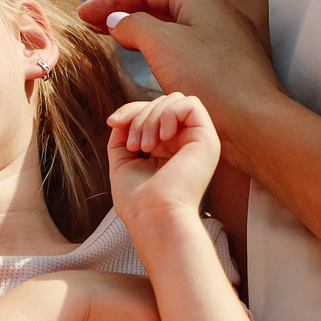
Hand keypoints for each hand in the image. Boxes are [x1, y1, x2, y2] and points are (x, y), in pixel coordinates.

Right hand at [79, 0, 286, 174]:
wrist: (255, 124)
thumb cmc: (210, 80)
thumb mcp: (163, 45)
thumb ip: (134, 25)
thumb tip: (117, 21)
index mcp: (201, 0)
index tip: (84, 16)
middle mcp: (216, 14)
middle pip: (162, 3)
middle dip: (125, 11)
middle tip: (93, 26)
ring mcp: (225, 41)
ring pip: (174, 28)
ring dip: (142, 31)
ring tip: (115, 42)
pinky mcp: (228, 67)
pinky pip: (186, 49)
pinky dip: (161, 51)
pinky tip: (150, 64)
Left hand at [107, 93, 218, 229]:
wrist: (153, 219)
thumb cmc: (138, 202)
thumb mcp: (122, 161)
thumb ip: (123, 135)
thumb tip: (121, 116)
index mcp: (168, 148)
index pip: (152, 112)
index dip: (131, 110)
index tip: (113, 122)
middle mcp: (185, 142)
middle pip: (162, 103)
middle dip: (140, 115)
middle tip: (134, 144)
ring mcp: (198, 141)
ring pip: (175, 100)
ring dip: (152, 116)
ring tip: (145, 145)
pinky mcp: (208, 140)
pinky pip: (191, 104)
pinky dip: (171, 113)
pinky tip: (163, 137)